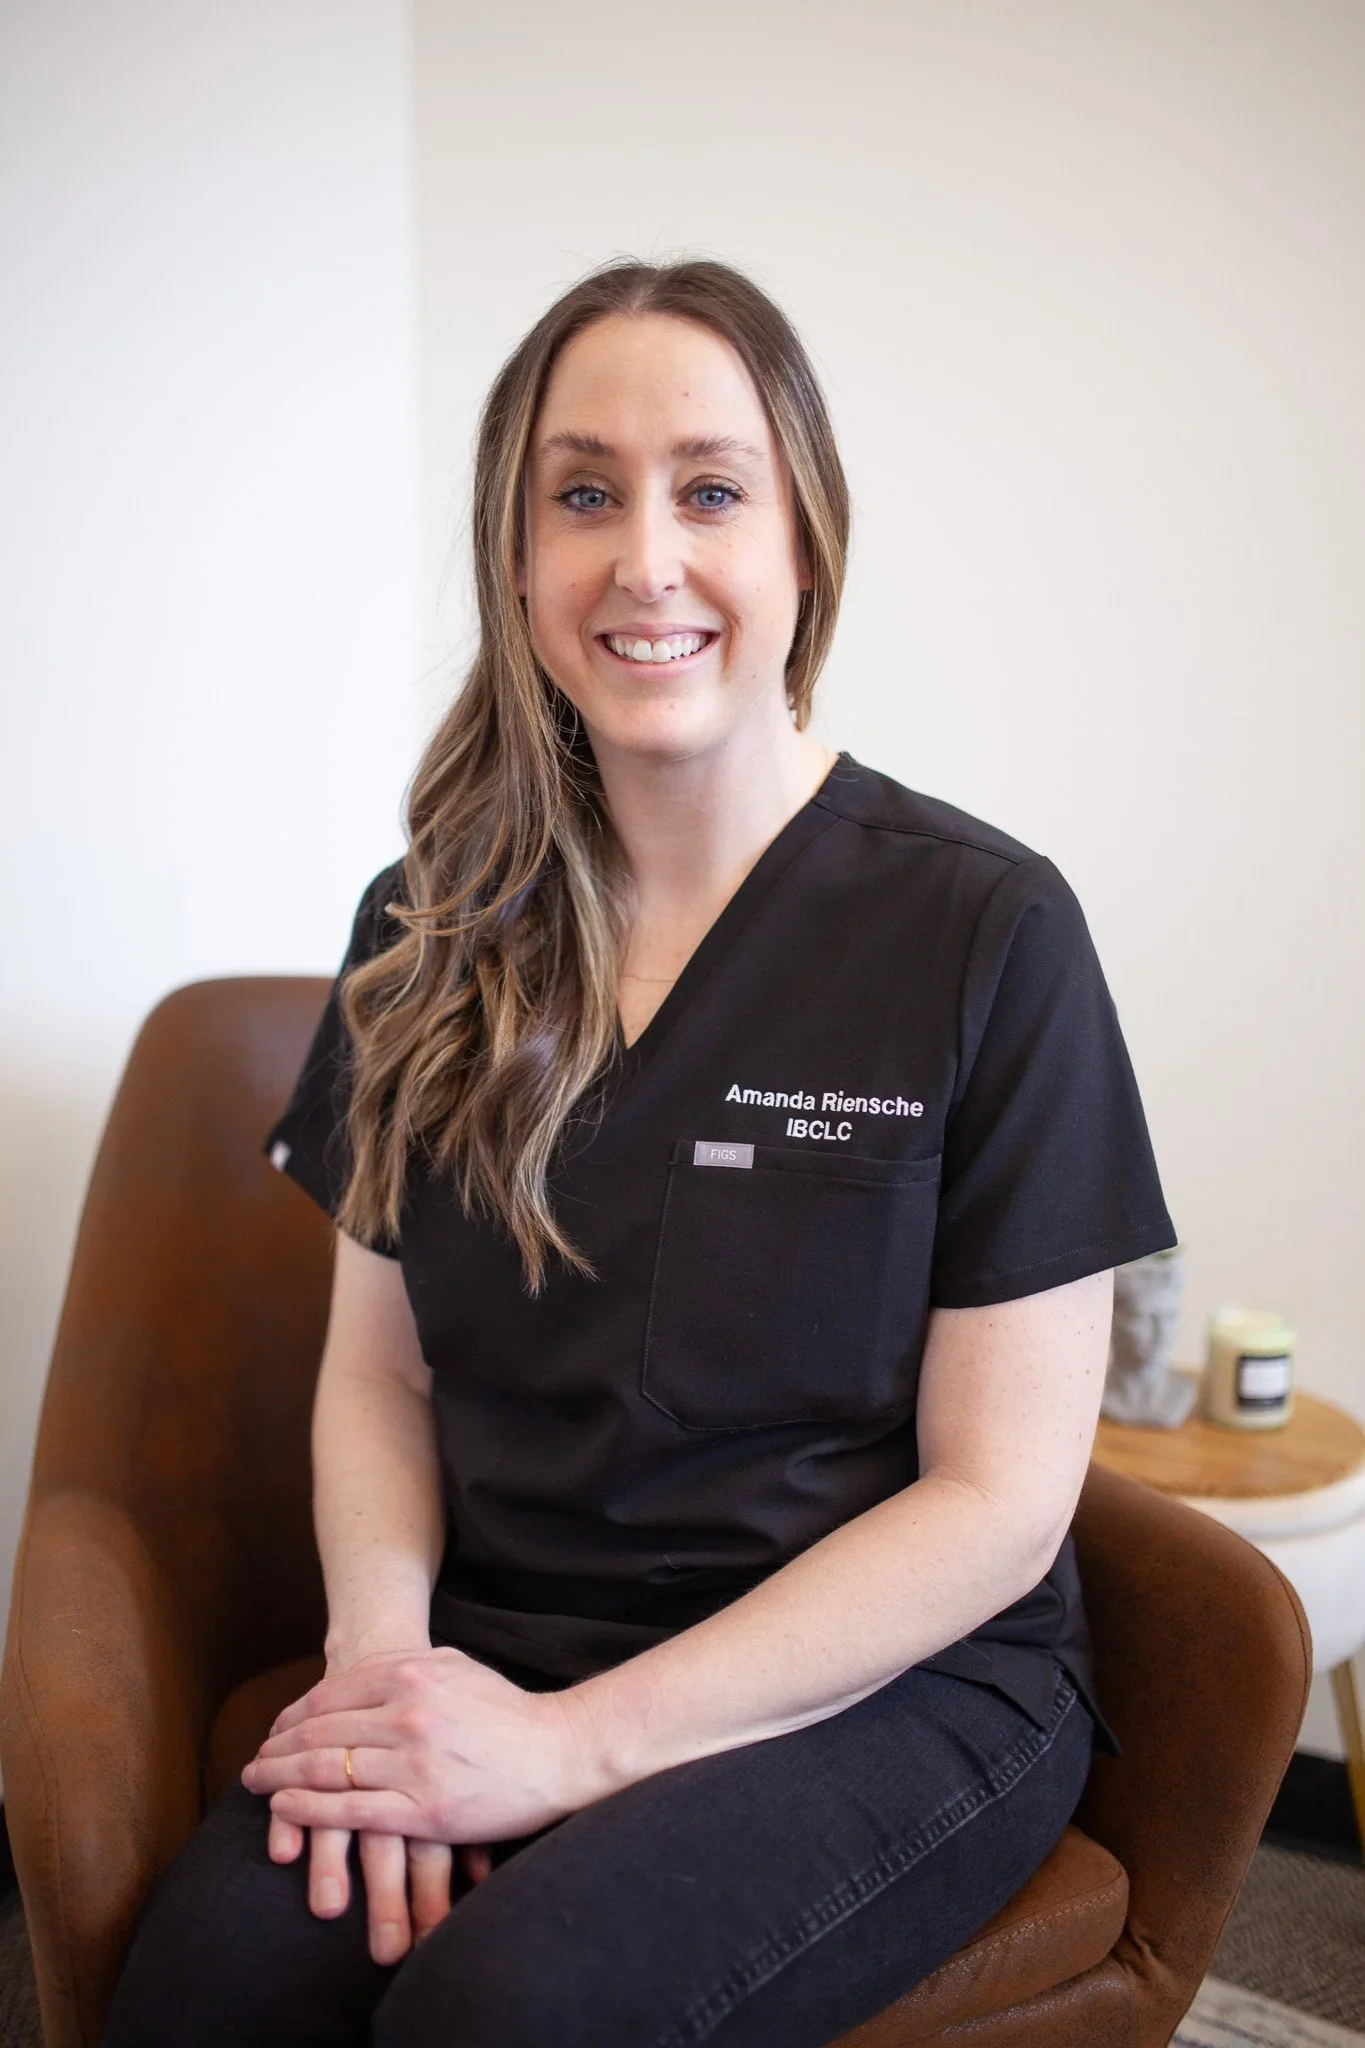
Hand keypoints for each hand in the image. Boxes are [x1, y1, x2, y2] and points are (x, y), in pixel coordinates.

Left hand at [249, 1646, 494, 1964]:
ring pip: (325, 1769)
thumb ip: (408, 1666)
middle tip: (252, 1766)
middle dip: (276, 1750)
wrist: (558, 1753)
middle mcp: (407, 1714)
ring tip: (258, 1787)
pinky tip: (285, 1810)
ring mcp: (413, 1764)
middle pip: (319, 1732)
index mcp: (413, 1675)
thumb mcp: (456, 1667)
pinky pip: (349, 1811)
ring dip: (280, 1779)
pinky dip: (308, 1810)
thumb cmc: (507, 1712)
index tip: (272, 1734)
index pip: (330, 1695)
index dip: (291, 1717)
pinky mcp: (422, 1809)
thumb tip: (361, 1670)